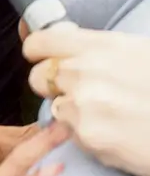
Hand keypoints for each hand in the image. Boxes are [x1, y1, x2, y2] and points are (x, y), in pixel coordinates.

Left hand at [24, 26, 149, 175]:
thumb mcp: (138, 52)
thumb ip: (97, 49)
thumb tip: (64, 41)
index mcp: (100, 45)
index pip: (40, 42)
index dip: (38, 51)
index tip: (42, 58)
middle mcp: (86, 70)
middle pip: (38, 76)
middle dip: (54, 85)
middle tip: (83, 93)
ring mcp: (84, 103)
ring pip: (54, 106)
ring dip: (71, 112)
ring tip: (108, 114)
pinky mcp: (88, 134)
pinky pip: (70, 132)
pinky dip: (85, 135)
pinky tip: (114, 132)